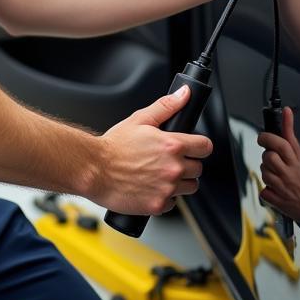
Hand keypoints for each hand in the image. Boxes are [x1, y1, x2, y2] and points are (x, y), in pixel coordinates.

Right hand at [93, 85, 213, 215]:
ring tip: (160, 175)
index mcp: (172, 145)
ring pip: (189, 187)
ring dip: (179, 182)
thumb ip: (166, 106)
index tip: (193, 147)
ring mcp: (167, 188)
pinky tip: (151, 187)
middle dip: (187, 164)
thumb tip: (184, 94)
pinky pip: (173, 203)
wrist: (94, 170)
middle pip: (198, 169)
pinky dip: (165, 197)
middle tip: (169, 161)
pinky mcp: (158, 205)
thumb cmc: (114, 146)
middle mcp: (173, 168)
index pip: (205, 146)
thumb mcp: (140, 119)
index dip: (199, 146)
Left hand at [257, 107, 299, 225]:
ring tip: (277, 176)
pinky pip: (264, 193)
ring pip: (264, 173)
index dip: (269, 136)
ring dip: (267, 173)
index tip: (263, 135)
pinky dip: (267, 192)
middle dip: (267, 156)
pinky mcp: (280, 201)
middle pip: (269, 156)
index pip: (282, 142)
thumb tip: (289, 114)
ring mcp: (284, 187)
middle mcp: (290, 172)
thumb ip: (296, 137)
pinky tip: (275, 191)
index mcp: (299, 161)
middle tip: (271, 159)